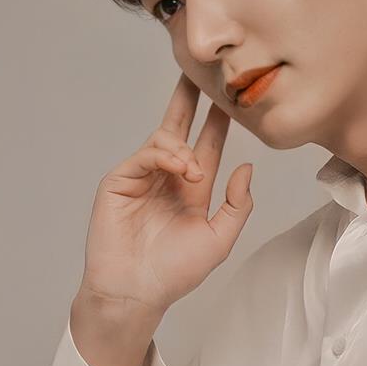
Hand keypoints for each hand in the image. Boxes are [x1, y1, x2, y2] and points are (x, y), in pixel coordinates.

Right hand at [79, 71, 254, 312]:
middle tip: (200, 73)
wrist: (137, 292)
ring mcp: (142, 178)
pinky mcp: (119, 182)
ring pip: (163, 140)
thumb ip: (237, 205)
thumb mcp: (219, 239)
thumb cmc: (175, 272)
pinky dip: (163, 156)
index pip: (208, 145)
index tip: (231, 96)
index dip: (218, 122)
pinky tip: (180, 168)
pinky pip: (144, 156)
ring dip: (183, 147)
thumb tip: (247, 168)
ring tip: (193, 171)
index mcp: (192, 189)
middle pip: (179, 129)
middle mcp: (167, 178)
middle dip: (189, 101)